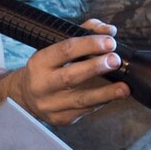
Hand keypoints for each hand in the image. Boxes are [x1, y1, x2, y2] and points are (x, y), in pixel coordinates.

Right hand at [7, 23, 128, 125]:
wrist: (26, 96)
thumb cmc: (47, 68)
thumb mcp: (56, 46)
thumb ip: (83, 33)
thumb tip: (109, 30)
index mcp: (39, 62)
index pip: (65, 51)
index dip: (89, 45)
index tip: (109, 42)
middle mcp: (42, 85)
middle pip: (70, 76)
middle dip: (96, 67)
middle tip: (115, 60)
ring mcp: (50, 105)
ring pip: (81, 100)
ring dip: (105, 93)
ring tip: (124, 88)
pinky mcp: (60, 119)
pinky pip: (84, 111)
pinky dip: (101, 103)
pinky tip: (113, 97)